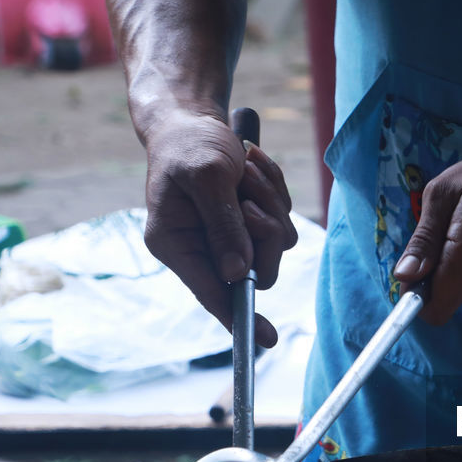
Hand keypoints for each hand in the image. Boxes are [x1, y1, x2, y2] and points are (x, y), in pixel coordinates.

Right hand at [141, 110, 298, 346]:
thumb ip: (222, 224)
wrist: (195, 120)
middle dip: (265, 233)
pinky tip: (253, 169)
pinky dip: (276, 194)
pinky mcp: (251, 225)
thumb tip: (237, 272)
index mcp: (176, 244)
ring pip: (277, 244)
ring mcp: (230, 238)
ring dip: (270, 204)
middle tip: (249, 200)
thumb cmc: (190, 145)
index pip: (211, 293)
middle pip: (258, 270)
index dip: (239, 317)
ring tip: (246, 173)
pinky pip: (284, 223)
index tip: (265, 340)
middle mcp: (202, 248)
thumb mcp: (206, 176)